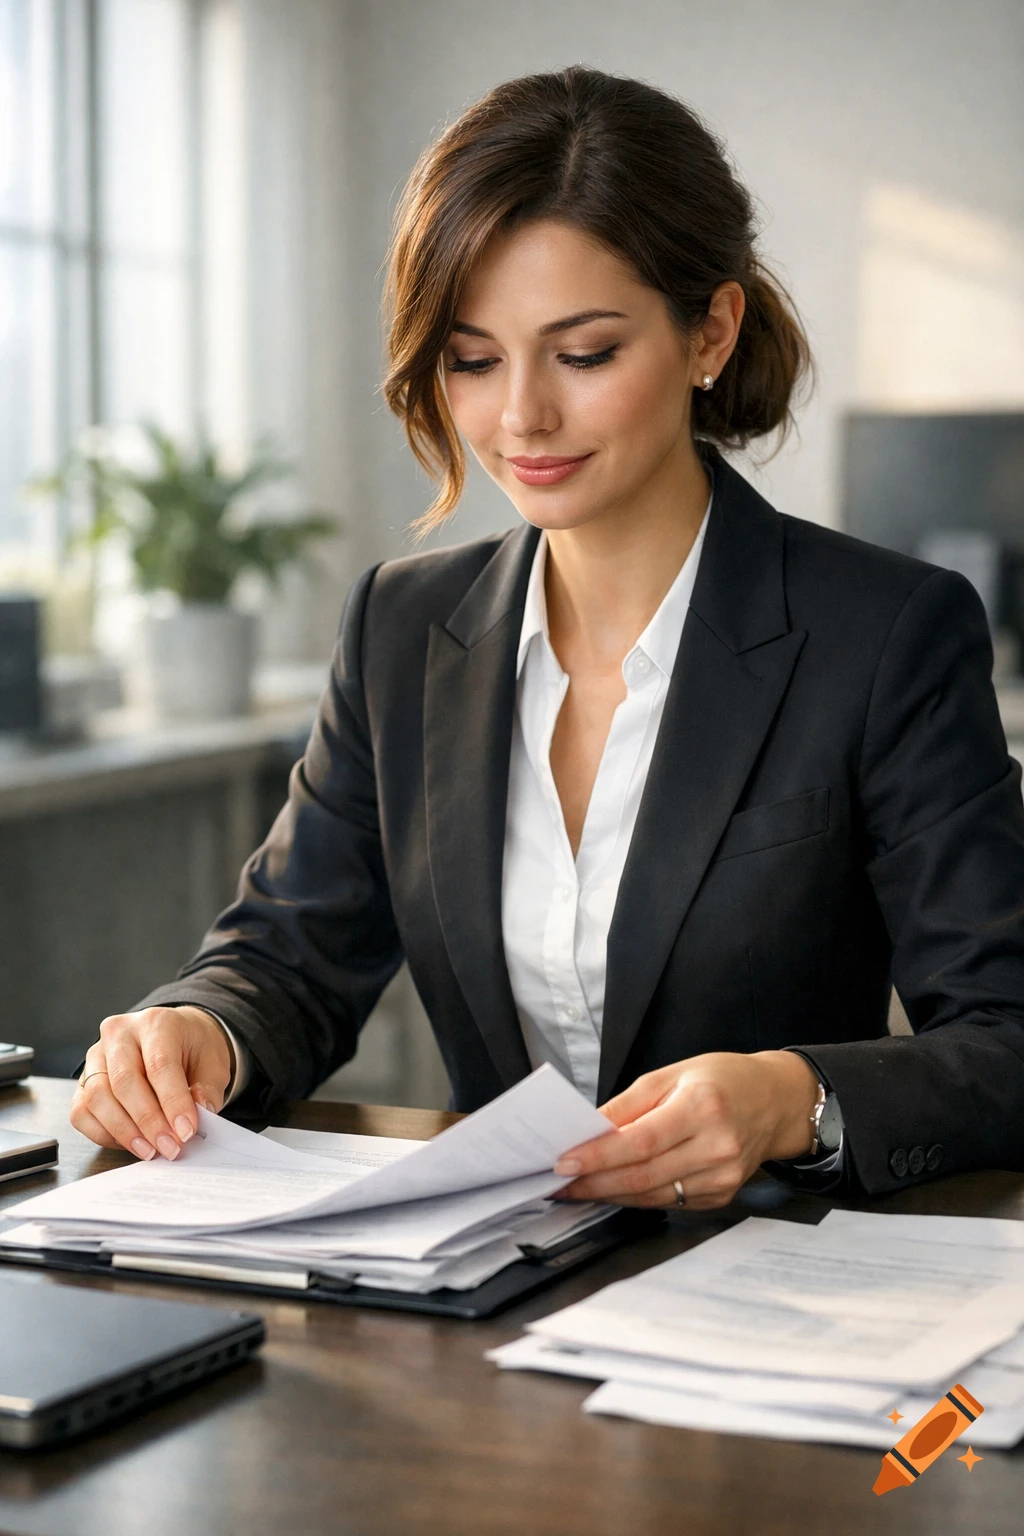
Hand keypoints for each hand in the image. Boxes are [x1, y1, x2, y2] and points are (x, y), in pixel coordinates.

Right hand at [70, 1006, 232, 1160]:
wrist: (176, 1037)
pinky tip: (130, 1143)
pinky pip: (82, 1112)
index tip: (186, 1131)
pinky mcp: (83, 1080)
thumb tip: (200, 1113)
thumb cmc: (192, 1049)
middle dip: (148, 1121)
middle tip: (169, 1147)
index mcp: (156, 1023)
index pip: (159, 1064)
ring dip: (124, 1132)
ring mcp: (96, 1055)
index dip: (173, 1102)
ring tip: (151, 1150)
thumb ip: (207, 1088)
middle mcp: (120, 1034)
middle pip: (124, 1081)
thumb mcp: (213, 1062)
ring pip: (97, 1098)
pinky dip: (103, 1134)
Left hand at [553, 1051, 820, 1209]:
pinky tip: (615, 1189)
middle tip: (559, 1181)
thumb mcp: (672, 1074)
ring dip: (609, 1194)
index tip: (564, 1162)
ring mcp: (723, 1177)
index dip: (597, 1156)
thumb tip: (588, 1129)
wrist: (776, 1102)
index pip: (639, 1142)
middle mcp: (716, 1147)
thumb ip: (627, 1105)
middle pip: (642, 1176)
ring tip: (578, 1187)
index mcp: (702, 1108)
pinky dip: (637, 1197)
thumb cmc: (724, 1080)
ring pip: (652, 1196)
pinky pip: (668, 1202)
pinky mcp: (722, 1195)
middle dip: (594, 1182)